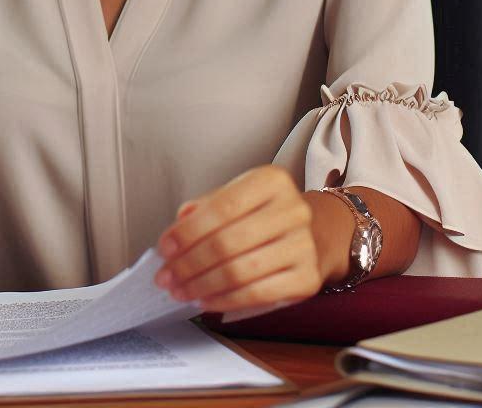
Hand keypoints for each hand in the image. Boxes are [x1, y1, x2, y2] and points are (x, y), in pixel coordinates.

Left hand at [154, 165, 322, 314]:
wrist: (316, 232)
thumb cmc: (266, 214)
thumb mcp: (238, 196)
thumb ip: (207, 207)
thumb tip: (178, 225)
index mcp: (272, 181)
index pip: (223, 207)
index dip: (189, 231)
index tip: (165, 247)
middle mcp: (293, 210)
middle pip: (228, 242)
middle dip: (189, 263)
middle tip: (166, 276)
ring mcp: (304, 245)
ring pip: (240, 271)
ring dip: (202, 285)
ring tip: (180, 290)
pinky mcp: (307, 278)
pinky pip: (258, 294)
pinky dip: (225, 300)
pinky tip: (205, 300)